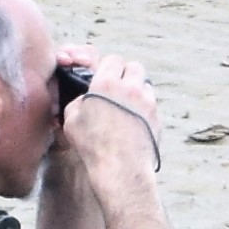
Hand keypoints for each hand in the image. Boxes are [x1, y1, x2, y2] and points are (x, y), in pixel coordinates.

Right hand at [43, 50, 169, 228]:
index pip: (113, 60)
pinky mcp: (157, 116)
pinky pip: (152, 103)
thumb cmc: (93, 146)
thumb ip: (78, 102)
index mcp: (106, 83)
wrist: (121, 168)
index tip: (105, 78)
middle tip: (118, 88)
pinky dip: (145, 107)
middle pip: (134, 67)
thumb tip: (85, 100)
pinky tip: (135, 120)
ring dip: (138, 89)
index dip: (108, 68)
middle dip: (127, 74)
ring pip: (145, 84)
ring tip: (128, 104)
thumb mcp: (71, 121)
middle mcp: (130, 88)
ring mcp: (147, 101)